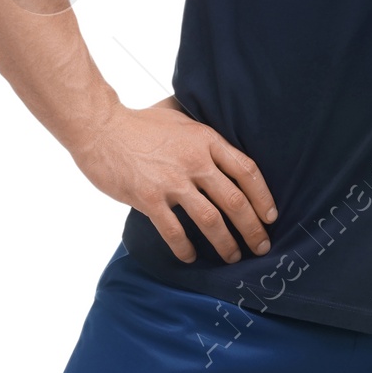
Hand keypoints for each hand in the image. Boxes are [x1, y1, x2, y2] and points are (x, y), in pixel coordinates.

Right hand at [73, 98, 277, 264]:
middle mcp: (195, 162)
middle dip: (253, 228)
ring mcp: (172, 182)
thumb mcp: (178, 114)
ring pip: (211, 219)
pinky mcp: (148, 198)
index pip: (247, 170)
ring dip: (226, 244)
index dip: (264, 197)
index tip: (271, 216)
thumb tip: (218, 126)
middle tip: (262, 246)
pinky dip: (186, 248)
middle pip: (235, 200)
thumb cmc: (138, 122)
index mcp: (206, 140)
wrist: (100, 128)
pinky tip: (191, 257)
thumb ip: (199, 126)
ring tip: (233, 258)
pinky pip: (175, 231)